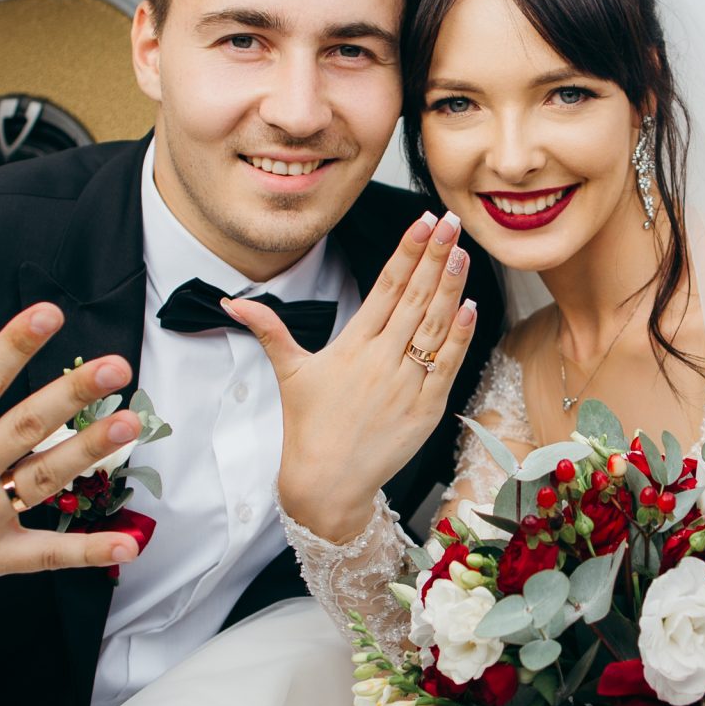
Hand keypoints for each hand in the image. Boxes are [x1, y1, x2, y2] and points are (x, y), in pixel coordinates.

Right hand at [0, 301, 145, 659]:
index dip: (13, 345)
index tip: (48, 314)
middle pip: (24, 428)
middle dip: (72, 395)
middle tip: (115, 367)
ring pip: (44, 482)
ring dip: (89, 454)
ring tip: (129, 424)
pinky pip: (43, 556)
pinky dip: (87, 552)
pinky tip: (129, 543)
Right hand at [229, 209, 479, 540]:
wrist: (327, 483)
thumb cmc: (309, 427)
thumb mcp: (289, 372)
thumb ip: (268, 329)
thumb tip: (232, 301)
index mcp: (351, 344)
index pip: (385, 286)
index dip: (406, 251)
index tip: (422, 222)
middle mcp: (381, 358)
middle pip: (415, 297)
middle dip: (435, 256)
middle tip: (450, 221)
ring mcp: (406, 383)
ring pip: (435, 325)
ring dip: (452, 287)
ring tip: (462, 252)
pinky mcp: (426, 409)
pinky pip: (448, 365)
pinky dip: (461, 336)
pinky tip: (472, 306)